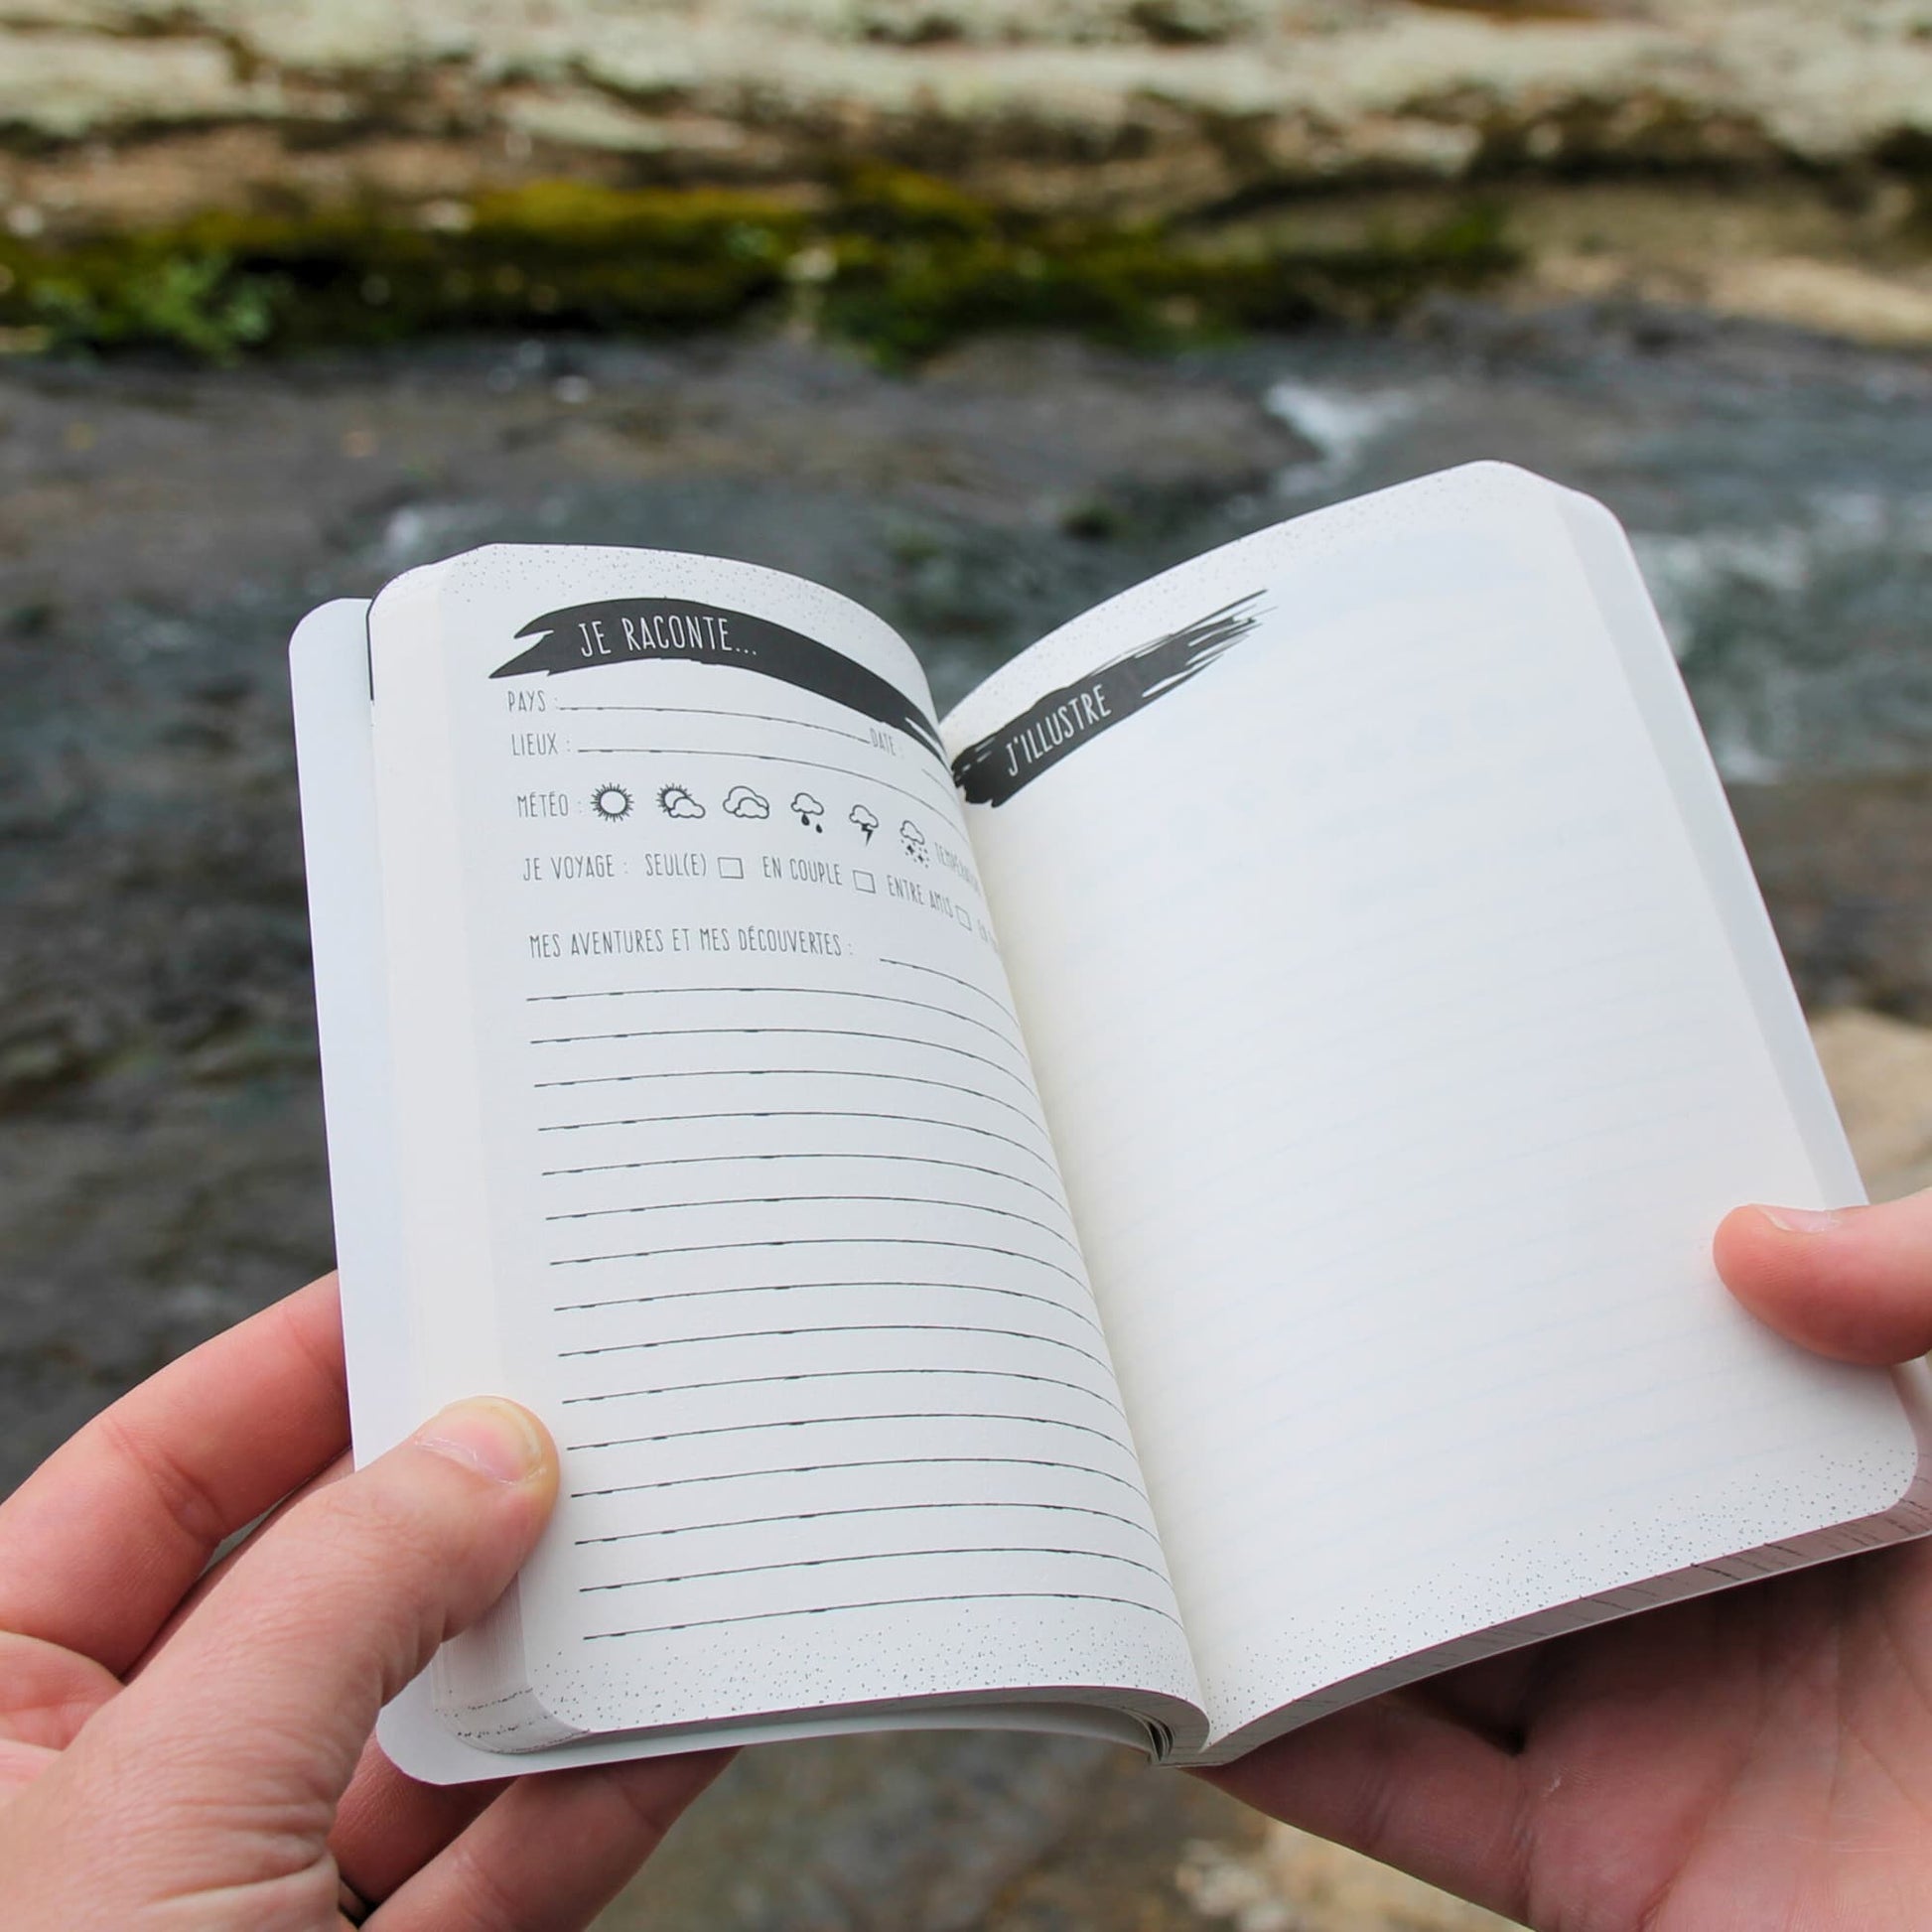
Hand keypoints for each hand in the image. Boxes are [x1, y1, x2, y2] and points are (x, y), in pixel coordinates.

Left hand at [0, 1274, 724, 1928]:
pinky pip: (501, 1870)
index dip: (287, 1372)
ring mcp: (241, 1906)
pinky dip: (599, 1795)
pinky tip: (681, 1713)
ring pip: (425, 1735)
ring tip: (665, 1539)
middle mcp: (116, 1802)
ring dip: (553, 1646)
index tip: (427, 1289)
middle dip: (456, 1507)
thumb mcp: (168, 1798)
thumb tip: (497, 1455)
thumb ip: (341, 1603)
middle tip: (577, 1402)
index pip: (150, 1483)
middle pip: (317, 1594)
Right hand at [1211, 1190, 1931, 1930]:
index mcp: (1797, 1482)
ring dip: (1301, 1570)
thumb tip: (1749, 1241)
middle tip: (1234, 1316)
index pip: (1621, 1359)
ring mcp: (1637, 1730)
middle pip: (1488, 1488)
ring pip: (1418, 1628)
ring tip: (1184, 1474)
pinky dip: (1294, 1743)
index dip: (1512, 1281)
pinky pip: (1402, 1792)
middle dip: (1368, 1414)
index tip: (1393, 1191)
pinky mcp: (1594, 1863)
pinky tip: (1206, 1673)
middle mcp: (1701, 1598)